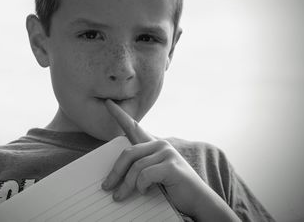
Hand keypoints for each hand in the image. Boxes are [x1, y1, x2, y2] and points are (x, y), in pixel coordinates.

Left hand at [102, 99, 239, 220]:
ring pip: (136, 167)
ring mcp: (167, 153)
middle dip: (115, 172)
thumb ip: (138, 168)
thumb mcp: (152, 175)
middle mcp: (160, 144)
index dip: (119, 114)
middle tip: (106, 187)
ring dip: (126, 185)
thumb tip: (113, 177)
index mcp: (154, 145)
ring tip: (121, 196)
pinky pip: (145, 175)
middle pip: (128, 153)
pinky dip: (141, 186)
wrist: (198, 201)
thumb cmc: (172, 189)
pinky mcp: (171, 165)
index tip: (108, 103)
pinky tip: (145, 192)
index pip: (133, 127)